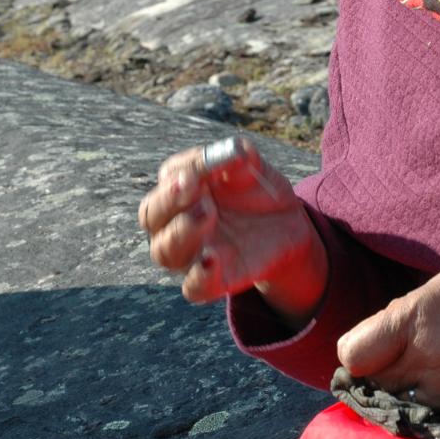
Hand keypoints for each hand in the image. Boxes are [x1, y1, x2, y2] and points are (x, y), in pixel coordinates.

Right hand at [139, 136, 326, 324]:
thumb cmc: (257, 190)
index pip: (167, 179)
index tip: (198, 172)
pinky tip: (212, 260)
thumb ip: (241, 156)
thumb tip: (235, 151)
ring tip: (208, 216)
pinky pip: (193, 287)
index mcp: (182, 188)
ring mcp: (191, 253)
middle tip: (197, 193)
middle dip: (169, 203)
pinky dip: (198, 277)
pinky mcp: (213, 280)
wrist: (287, 225)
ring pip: (164, 252)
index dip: (180, 174)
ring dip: (181, 233)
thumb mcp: (254, 168)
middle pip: (152, 216)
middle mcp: (176, 221)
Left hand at [336, 249, 439, 411]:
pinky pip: (436, 418)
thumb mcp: (434, 287)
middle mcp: (428, 361)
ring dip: (406, 396)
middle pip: (376, 387)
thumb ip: (396, 320)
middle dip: (379, 377)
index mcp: (415, 321)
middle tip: (399, 362)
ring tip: (427, 376)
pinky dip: (435, 408)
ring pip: (403, 408)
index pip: (353, 356)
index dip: (358, 353)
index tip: (369, 348)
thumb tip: (366, 347)